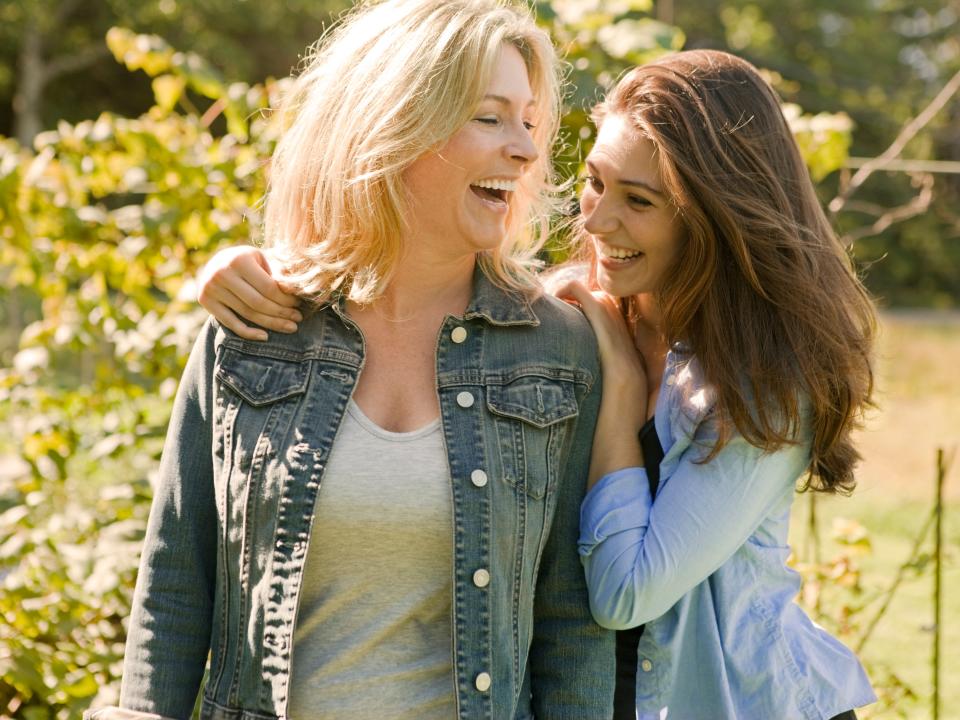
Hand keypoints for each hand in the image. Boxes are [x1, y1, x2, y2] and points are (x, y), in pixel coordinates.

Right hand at [196, 246, 301, 340]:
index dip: (286, 299)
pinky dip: (248, 333)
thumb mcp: (260, 260)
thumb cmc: (246, 261)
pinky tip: (264, 336)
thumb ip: (276, 273)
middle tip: (297, 319)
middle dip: (281, 313)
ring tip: (289, 327)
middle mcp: (223, 273)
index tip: (298, 304)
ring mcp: (211, 288)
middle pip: (259, 303)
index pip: (268, 287)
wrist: (216, 263)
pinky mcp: (205, 301)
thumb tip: (293, 291)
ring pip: (247, 314)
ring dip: (271, 324)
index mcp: (239, 260)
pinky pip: (230, 323)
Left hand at [553, 279, 647, 485]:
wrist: (618, 464)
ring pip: (609, 309)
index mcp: (629, 366)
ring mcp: (628, 362)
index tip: (565, 298)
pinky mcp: (619, 369)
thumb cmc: (599, 443)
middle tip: (555, 289)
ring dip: (581, 292)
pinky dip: (586, 300)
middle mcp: (632, 359)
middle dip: (584, 292)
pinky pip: (604, 321)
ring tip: (555, 288)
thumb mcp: (594, 407)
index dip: (591, 302)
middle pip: (612, 308)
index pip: (614, 320)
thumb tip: (563, 377)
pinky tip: (568, 290)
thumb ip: (587, 387)